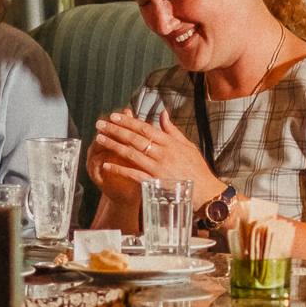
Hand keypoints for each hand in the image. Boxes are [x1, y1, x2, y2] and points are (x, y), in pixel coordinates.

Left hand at [88, 109, 226, 204]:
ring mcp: (159, 168)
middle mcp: (163, 153)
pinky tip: (107, 164)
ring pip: (132, 154)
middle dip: (115, 130)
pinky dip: (120, 169)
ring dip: (113, 145)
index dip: (128, 121)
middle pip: (135, 138)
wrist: (207, 193)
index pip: (145, 128)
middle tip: (100, 124)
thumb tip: (162, 113)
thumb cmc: (197, 170)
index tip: (115, 116)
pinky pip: (134, 174)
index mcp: (170, 143)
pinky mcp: (156, 182)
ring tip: (99, 138)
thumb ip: (172, 130)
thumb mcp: (187, 146)